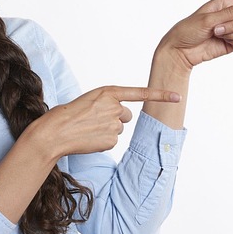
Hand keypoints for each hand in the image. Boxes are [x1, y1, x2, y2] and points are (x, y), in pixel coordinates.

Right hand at [27, 86, 180, 160]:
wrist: (55, 132)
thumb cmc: (69, 114)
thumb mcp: (90, 99)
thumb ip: (109, 103)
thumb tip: (123, 117)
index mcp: (109, 92)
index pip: (140, 93)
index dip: (161, 95)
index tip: (177, 97)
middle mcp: (115, 107)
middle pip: (126, 115)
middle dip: (114, 118)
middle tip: (94, 119)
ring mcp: (114, 124)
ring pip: (119, 128)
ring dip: (107, 129)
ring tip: (89, 128)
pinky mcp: (111, 140)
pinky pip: (113, 140)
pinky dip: (102, 141)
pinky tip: (89, 138)